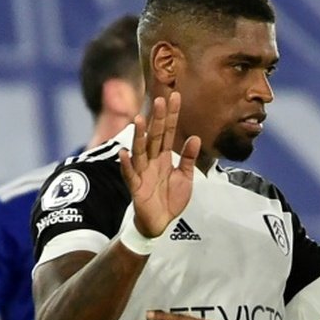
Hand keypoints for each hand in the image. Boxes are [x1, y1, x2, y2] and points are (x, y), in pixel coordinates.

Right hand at [119, 93, 201, 237]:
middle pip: (155, 137)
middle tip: (159, 99)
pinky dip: (127, 165)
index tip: (175, 96)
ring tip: (140, 120)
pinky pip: (130, 174)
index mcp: (164, 157)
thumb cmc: (170, 198)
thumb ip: (188, 159)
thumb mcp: (185, 177)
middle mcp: (152, 161)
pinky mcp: (136, 187)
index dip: (172, 115)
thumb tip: (195, 138)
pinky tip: (124, 153)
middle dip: (157, 119)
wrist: (161, 222)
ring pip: (140, 151)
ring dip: (139, 136)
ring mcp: (143, 172)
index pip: (168, 132)